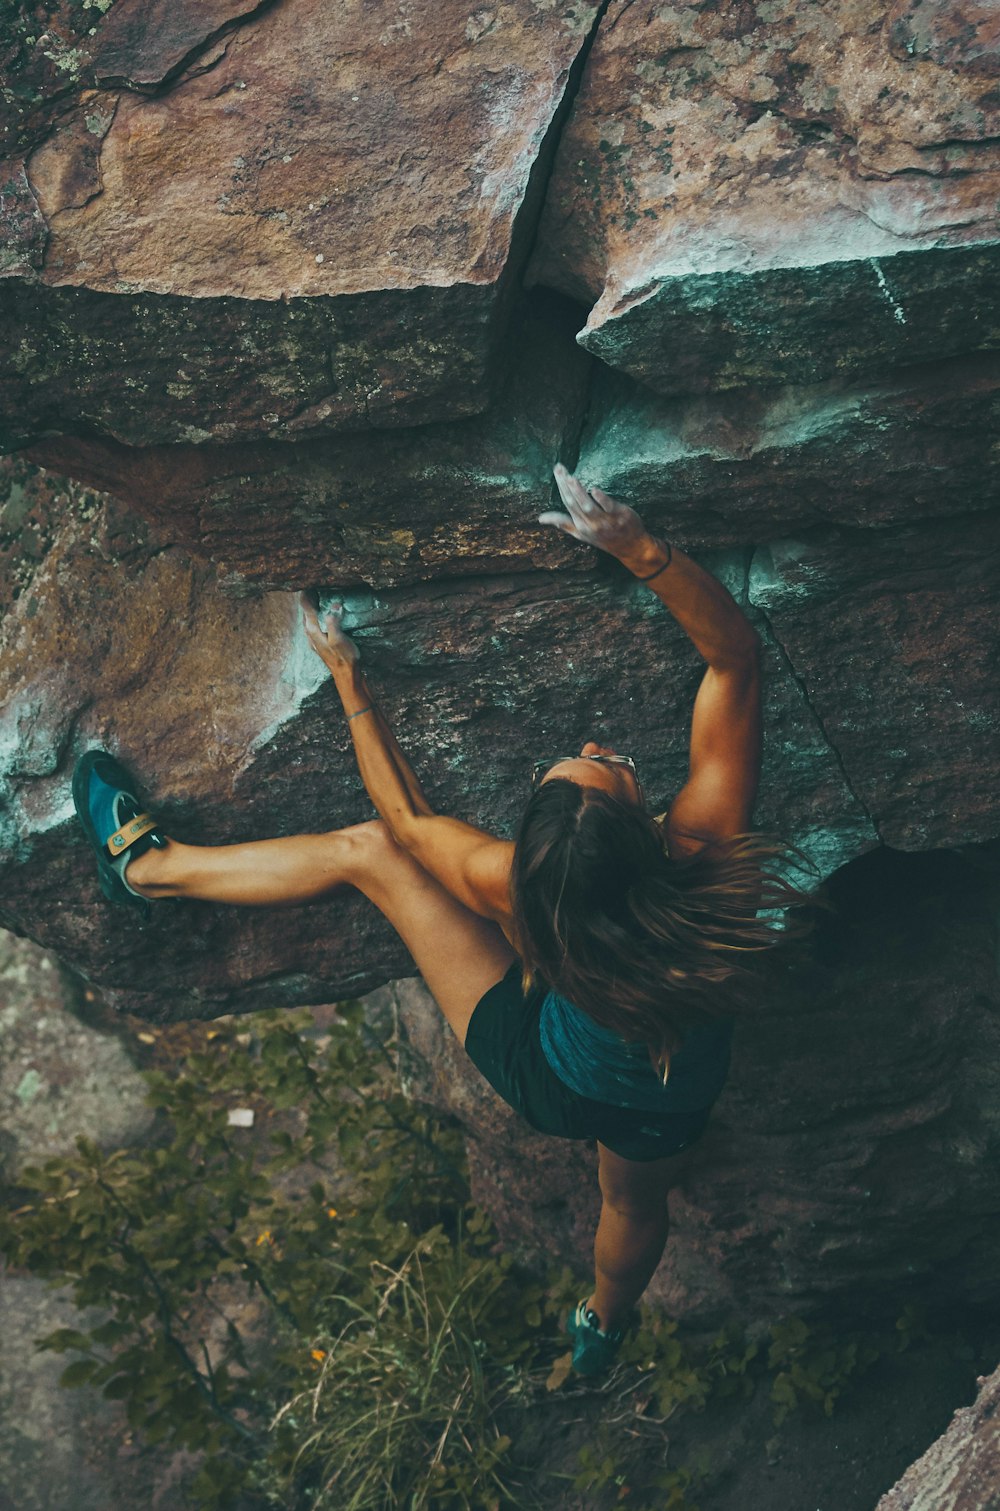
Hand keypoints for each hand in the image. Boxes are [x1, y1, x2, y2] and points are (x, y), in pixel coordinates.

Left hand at [301, 594, 359, 672]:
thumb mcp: (339, 638)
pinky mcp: (320, 643)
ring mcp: (314, 640)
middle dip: (308, 600)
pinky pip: (314, 625)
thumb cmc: (344, 657)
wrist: (346, 675)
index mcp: (313, 630)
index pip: (306, 608)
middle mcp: (310, 634)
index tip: (309, 584)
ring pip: (309, 619)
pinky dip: (316, 617)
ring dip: (311, 609)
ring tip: (316, 599)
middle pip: (306, 613)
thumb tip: (333, 606)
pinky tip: (322, 617)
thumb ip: (333, 622)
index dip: (307, 595)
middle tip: (313, 588)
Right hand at [539, 466, 660, 569]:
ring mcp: (605, 521)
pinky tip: (594, 489)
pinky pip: (608, 507)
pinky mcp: (619, 516)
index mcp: (580, 526)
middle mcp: (590, 524)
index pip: (567, 503)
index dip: (561, 486)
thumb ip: (563, 523)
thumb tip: (541, 518)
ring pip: (588, 506)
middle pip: (574, 502)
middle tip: (559, 468)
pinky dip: (601, 499)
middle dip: (565, 485)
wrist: (631, 548)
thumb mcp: (581, 534)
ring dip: (578, 492)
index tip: (557, 470)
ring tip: (571, 478)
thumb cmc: (605, 538)